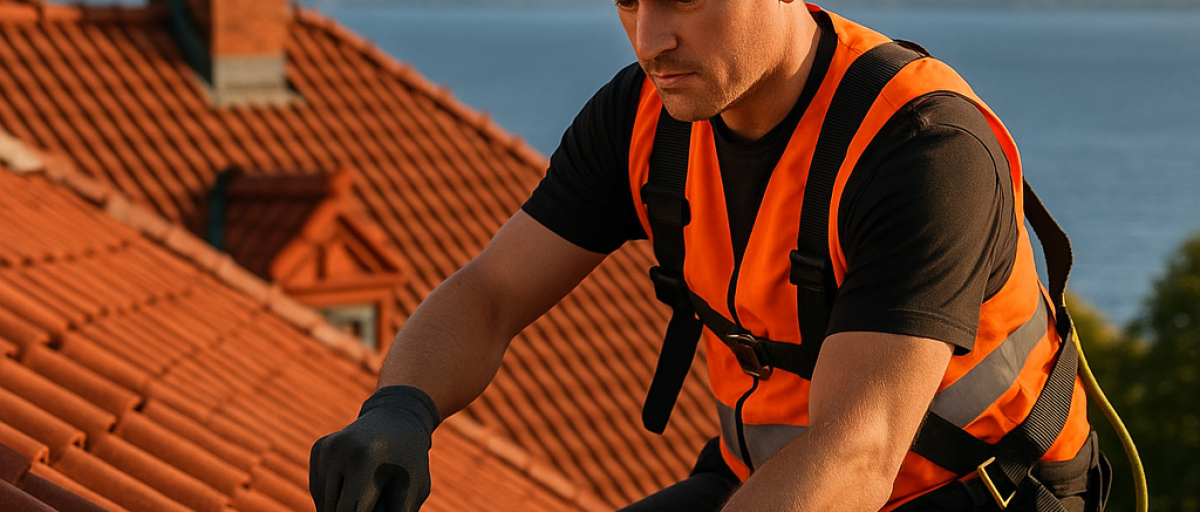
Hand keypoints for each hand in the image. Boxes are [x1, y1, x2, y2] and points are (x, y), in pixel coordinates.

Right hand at [310, 386, 440, 511]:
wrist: (398, 420)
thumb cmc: (410, 462)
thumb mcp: (415, 489)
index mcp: (365, 459)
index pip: (350, 510)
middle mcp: (338, 450)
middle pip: (334, 508)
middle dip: (353, 510)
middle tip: (374, 496)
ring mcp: (325, 448)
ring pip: (325, 503)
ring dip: (343, 505)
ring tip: (367, 489)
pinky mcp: (318, 449)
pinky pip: (319, 490)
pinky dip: (335, 495)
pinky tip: (354, 481)